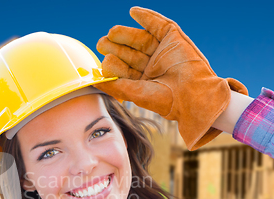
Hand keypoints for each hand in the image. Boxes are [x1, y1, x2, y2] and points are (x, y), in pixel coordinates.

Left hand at [95, 6, 247, 150]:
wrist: (192, 95)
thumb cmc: (165, 100)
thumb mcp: (134, 93)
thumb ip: (114, 85)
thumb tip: (92, 80)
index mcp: (145, 82)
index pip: (124, 70)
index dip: (113, 65)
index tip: (103, 62)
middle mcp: (153, 66)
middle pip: (130, 53)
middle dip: (116, 47)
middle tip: (102, 43)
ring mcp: (163, 52)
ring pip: (141, 39)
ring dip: (126, 34)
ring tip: (112, 32)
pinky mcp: (174, 39)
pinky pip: (159, 25)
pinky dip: (147, 17)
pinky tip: (133, 12)